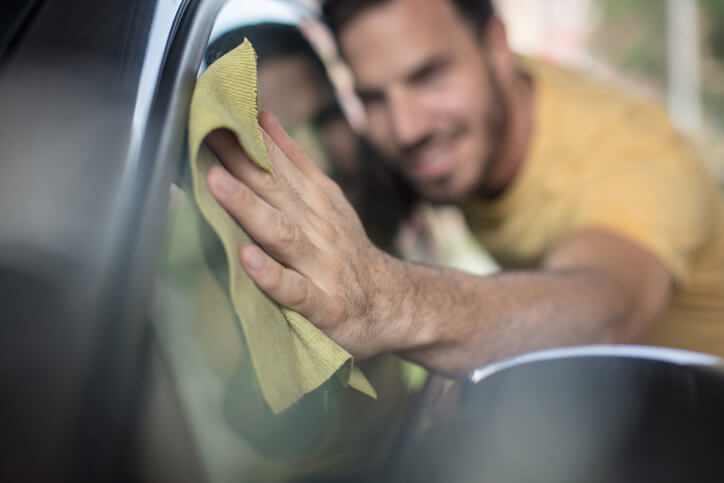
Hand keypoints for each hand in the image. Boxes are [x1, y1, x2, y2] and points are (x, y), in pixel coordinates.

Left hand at [205, 111, 397, 358]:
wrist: (392, 301)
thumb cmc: (346, 249)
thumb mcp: (328, 199)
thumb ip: (294, 161)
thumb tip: (264, 117)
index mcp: (315, 200)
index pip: (276, 163)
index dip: (245, 136)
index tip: (215, 109)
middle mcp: (316, 228)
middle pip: (273, 189)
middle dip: (238, 159)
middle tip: (205, 131)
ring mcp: (320, 265)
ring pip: (281, 233)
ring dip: (248, 207)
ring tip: (216, 182)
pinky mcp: (323, 305)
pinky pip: (295, 290)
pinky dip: (272, 275)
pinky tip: (247, 259)